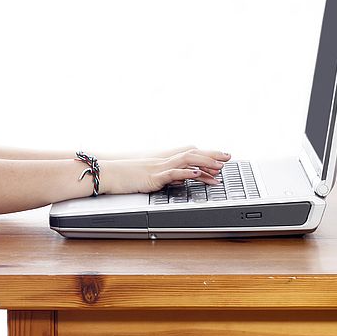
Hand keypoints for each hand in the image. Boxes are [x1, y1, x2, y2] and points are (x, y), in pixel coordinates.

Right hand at [99, 149, 230, 194]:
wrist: (108, 174)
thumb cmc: (125, 177)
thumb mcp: (149, 177)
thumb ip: (166, 178)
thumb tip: (181, 182)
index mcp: (163, 161)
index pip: (189, 154)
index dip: (206, 155)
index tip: (221, 158)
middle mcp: (164, 161)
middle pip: (192, 153)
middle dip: (212, 155)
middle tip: (228, 158)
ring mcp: (159, 167)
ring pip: (186, 160)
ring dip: (204, 162)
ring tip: (219, 165)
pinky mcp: (153, 176)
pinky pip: (172, 173)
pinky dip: (186, 173)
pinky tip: (197, 174)